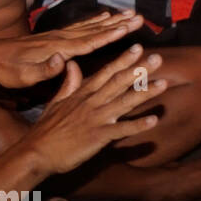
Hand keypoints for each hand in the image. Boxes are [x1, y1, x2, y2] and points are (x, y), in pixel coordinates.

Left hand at [0, 11, 145, 87]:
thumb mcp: (22, 77)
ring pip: (89, 26)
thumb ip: (44, 70)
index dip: (109, 35)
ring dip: (110, 20)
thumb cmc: (6, 70)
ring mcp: (56, 36)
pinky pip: (80, 27)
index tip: (128, 28)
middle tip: (139, 17)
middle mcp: (60, 39)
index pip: (88, 41)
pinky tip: (103, 17)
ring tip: (129, 13)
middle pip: (94, 30)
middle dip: (117, 24)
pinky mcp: (53, 37)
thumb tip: (61, 60)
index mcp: (57, 49)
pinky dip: (94, 21)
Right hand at [19, 43, 167, 176]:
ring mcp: (95, 119)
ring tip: (163, 84)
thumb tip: (71, 64)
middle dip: (139, 70)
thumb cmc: (45, 130)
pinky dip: (137, 125)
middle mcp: (90, 103)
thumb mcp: (55, 102)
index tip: (138, 48)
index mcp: (81, 94)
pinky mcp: (97, 137)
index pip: (105, 73)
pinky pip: (121, 130)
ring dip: (144, 93)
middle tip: (157, 59)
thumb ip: (68, 83)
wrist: (36, 152)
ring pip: (124, 103)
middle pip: (118, 83)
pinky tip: (153, 120)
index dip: (123, 60)